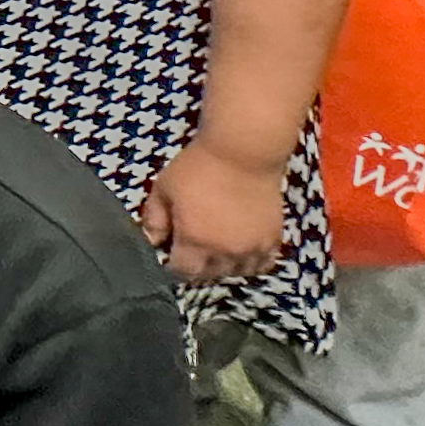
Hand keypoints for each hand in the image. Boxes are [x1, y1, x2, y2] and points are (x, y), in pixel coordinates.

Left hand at [141, 142, 287, 286]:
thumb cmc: (198, 167)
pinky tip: (240, 249)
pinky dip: (250, 262)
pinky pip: (263, 264)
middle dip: (196, 266)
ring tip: (214, 249)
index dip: (172, 265)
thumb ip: (154, 219)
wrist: (244, 151)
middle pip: (209, 274)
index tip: (170, 254)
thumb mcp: (164, 189)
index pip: (182, 272)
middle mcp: (226, 251)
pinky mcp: (273, 238)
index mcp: (196, 241)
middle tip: (190, 248)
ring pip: (236, 272)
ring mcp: (253, 247)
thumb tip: (151, 243)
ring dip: (223, 266)